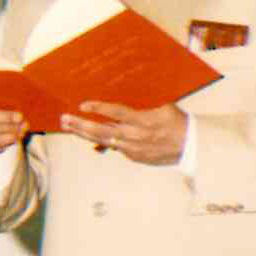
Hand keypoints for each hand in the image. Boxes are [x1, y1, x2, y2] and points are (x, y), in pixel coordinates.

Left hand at [60, 99, 186, 164]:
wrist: (191, 147)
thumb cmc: (179, 124)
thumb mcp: (164, 107)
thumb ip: (144, 106)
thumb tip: (128, 98)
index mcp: (144, 121)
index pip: (117, 113)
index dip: (99, 109)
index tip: (84, 105)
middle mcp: (134, 136)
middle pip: (101, 131)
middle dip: (80, 124)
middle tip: (64, 118)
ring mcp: (132, 149)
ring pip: (102, 140)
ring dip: (83, 133)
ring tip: (68, 125)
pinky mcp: (132, 157)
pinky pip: (113, 146)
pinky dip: (99, 140)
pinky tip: (87, 134)